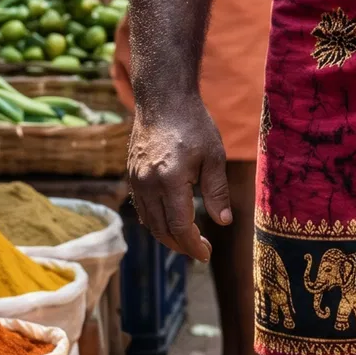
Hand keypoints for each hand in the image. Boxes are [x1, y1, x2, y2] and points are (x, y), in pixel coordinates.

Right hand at [128, 95, 230, 261]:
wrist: (163, 99)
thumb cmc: (193, 125)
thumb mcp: (214, 157)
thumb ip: (217, 192)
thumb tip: (224, 222)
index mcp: (170, 180)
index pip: (179, 226)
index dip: (193, 245)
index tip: (206, 254)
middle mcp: (148, 184)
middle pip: (161, 229)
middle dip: (180, 245)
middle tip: (199, 251)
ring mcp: (136, 180)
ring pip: (148, 221)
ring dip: (166, 236)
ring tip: (187, 240)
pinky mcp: (131, 174)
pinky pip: (141, 207)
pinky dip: (155, 220)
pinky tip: (170, 221)